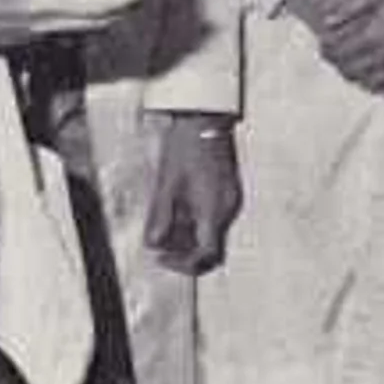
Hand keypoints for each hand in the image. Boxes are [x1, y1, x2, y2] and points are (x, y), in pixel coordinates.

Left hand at [143, 112, 242, 275]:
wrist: (205, 119)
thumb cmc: (185, 148)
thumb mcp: (165, 184)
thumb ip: (160, 217)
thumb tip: (154, 245)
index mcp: (213, 210)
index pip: (206, 255)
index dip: (183, 264)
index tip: (162, 257)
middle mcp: (227, 209)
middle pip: (208, 247)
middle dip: (182, 249)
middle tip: (158, 240)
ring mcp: (230, 200)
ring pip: (209, 233)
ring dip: (186, 234)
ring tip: (165, 219)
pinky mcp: (227, 192)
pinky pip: (211, 217)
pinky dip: (193, 220)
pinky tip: (177, 205)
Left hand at [320, 0, 383, 99]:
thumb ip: (351, 9)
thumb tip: (327, 22)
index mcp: (375, 35)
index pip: (343, 52)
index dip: (329, 51)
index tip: (323, 48)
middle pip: (358, 71)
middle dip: (343, 68)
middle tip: (336, 63)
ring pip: (379, 83)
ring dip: (364, 82)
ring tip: (356, 76)